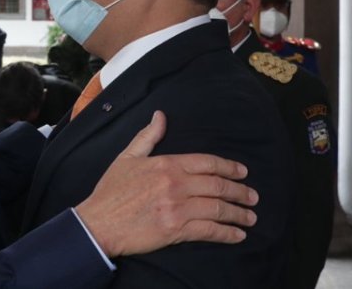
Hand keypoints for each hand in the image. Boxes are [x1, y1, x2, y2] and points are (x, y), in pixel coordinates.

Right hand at [73, 110, 257, 257]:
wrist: (98, 223)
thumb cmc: (111, 191)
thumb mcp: (127, 157)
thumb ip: (148, 136)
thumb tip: (160, 116)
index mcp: (167, 164)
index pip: (207, 162)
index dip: (229, 167)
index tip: (243, 172)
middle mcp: (176, 184)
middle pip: (218, 185)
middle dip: (240, 191)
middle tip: (253, 196)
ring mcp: (177, 208)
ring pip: (218, 208)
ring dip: (238, 213)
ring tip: (250, 216)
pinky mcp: (176, 230)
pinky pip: (209, 231)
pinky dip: (227, 233)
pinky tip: (238, 235)